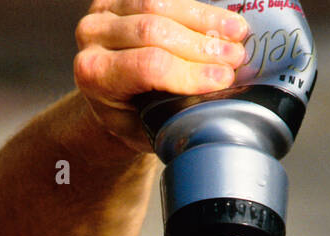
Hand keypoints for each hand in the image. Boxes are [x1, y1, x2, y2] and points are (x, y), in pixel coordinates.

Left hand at [74, 0, 249, 152]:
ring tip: (238, 35)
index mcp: (94, 75)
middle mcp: (92, 37)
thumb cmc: (129, 117)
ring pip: (161, 4)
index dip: (189, 71)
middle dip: (202, 45)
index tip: (222, 80)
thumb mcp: (144, 129)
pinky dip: (198, 8)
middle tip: (236, 58)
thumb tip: (216, 101)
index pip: (147, 65)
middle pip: (154, 30)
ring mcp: (105, 10)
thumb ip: (172, 115)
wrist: (108, 98)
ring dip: (205, 20)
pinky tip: (224, 21)